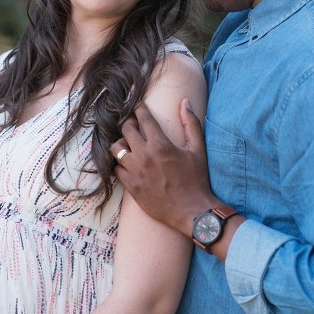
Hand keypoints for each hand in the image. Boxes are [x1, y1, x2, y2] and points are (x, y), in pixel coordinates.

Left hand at [111, 98, 214, 236]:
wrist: (192, 211)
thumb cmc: (197, 179)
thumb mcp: (198, 149)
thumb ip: (191, 123)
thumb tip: (184, 101)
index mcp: (160, 144)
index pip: (143, 118)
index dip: (138, 109)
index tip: (137, 106)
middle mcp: (144, 156)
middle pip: (125, 130)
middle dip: (128, 123)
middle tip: (132, 124)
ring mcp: (135, 172)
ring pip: (116, 149)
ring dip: (121, 143)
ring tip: (127, 144)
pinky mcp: (131, 187)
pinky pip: (116, 169)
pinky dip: (119, 164)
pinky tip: (126, 163)